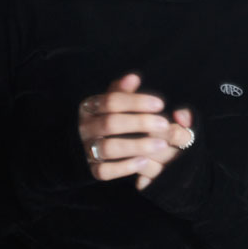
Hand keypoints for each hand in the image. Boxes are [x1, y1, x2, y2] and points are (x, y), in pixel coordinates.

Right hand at [78, 73, 194, 190]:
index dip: (136, 102)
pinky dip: (124, 167)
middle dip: (140, 123)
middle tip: (165, 124)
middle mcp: (85, 127)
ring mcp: (86, 149)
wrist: (83, 147)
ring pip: (108, 148)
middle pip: (111, 123)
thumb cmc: (105, 119)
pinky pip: (105, 171)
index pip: (112, 101)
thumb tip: (133, 78)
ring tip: (161, 144)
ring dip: (137, 146)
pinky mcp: (91, 169)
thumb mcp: (111, 103)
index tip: (160, 104)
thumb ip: (122, 92)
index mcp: (90, 107)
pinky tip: (144, 161)